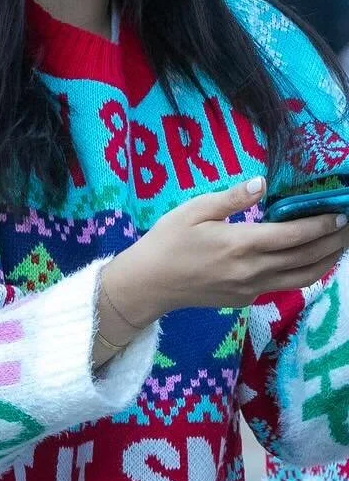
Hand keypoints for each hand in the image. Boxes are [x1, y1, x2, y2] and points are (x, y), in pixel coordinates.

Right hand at [100, 176, 348, 326]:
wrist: (150, 283)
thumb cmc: (167, 241)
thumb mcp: (193, 210)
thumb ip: (232, 197)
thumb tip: (263, 182)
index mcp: (242, 243)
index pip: (295, 234)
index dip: (322, 225)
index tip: (341, 214)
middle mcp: (254, 269)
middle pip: (307, 257)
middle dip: (334, 242)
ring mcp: (253, 288)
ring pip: (304, 277)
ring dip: (327, 262)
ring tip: (340, 247)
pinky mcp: (247, 298)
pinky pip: (285, 286)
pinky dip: (306, 273)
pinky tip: (309, 262)